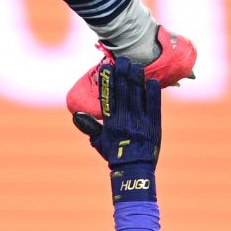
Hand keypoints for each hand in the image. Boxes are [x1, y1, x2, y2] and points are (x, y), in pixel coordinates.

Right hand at [72, 58, 161, 201]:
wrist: (134, 170)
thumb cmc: (115, 154)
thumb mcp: (98, 141)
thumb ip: (89, 126)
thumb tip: (76, 113)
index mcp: (111, 123)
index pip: (108, 98)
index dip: (107, 81)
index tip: (107, 67)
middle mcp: (125, 121)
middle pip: (123, 92)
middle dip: (123, 74)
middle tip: (123, 60)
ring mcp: (140, 122)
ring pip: (138, 96)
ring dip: (137, 79)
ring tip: (136, 65)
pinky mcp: (154, 126)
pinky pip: (154, 107)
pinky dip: (153, 94)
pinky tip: (153, 82)